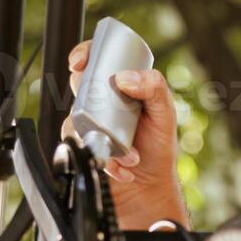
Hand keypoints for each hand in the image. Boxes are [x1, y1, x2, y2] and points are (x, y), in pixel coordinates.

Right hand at [61, 40, 188, 229]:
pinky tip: (123, 166)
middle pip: (79, 86)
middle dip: (86, 93)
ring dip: (102, 136)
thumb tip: (124, 77)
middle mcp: (101, 104)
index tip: (80, 62)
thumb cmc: (158, 146)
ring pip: (75, 119)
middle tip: (106, 109)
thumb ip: (154, 88)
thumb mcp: (165, 113)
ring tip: (131, 153)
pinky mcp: (82, 149)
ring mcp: (89, 126)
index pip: (97, 61)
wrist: (150, 187)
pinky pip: (79, 148)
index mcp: (120, 88)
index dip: (84, 54)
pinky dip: (105, 159)